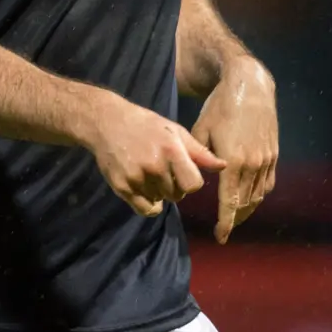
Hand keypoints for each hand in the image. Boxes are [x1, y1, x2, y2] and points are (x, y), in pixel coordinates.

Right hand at [87, 93, 226, 216]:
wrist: (107, 122)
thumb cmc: (146, 125)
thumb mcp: (174, 131)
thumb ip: (198, 152)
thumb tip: (223, 166)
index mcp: (171, 151)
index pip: (194, 185)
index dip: (190, 181)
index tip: (182, 171)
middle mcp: (155, 166)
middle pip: (177, 195)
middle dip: (174, 186)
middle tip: (163, 170)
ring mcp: (137, 178)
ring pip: (161, 201)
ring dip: (159, 192)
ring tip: (149, 172)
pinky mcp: (122, 187)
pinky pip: (145, 209)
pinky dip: (149, 203)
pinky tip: (144, 187)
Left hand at [192, 55, 277, 243]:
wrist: (249, 86)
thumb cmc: (219, 106)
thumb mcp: (201, 129)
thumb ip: (200, 157)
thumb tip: (198, 176)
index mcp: (232, 161)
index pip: (230, 202)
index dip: (225, 223)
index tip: (220, 237)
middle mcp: (252, 165)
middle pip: (245, 203)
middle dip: (234, 219)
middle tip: (224, 228)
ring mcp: (266, 160)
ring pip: (258, 195)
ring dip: (247, 209)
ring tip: (235, 216)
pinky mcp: (274, 153)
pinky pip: (268, 183)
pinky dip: (259, 194)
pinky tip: (250, 197)